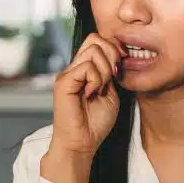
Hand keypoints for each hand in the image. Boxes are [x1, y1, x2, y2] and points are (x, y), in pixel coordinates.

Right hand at [41, 34, 123, 182]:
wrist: (82, 143)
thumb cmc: (95, 123)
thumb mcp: (111, 93)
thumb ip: (111, 73)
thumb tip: (115, 55)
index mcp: (84, 69)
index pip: (97, 40)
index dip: (113, 48)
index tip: (120, 68)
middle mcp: (74, 67)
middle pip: (95, 39)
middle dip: (112, 55)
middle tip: (113, 77)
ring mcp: (67, 73)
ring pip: (93, 50)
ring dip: (105, 70)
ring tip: (100, 89)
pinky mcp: (63, 82)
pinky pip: (87, 67)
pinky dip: (96, 80)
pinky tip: (92, 93)